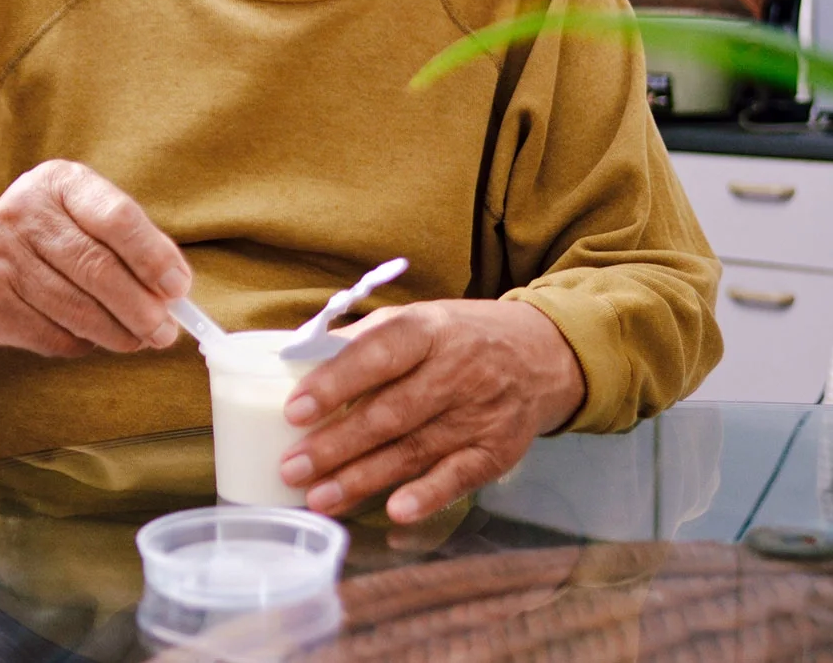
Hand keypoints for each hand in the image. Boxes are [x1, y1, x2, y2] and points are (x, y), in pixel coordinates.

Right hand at [0, 159, 190, 356]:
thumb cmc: (46, 232)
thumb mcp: (81, 212)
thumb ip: (128, 241)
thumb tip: (173, 290)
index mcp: (57, 183)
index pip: (115, 217)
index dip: (153, 256)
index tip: (178, 288)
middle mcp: (22, 214)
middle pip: (97, 269)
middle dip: (141, 308)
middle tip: (166, 330)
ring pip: (76, 310)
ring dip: (118, 333)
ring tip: (141, 339)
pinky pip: (51, 335)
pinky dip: (83, 343)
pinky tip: (95, 338)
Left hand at [277, 299, 583, 523]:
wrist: (541, 355)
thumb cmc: (458, 338)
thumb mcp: (417, 321)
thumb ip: (363, 342)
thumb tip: (295, 361)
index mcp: (429, 329)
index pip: (379, 354)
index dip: (336, 383)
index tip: (295, 410)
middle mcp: (458, 370)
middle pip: (391, 413)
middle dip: (336, 444)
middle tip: (292, 468)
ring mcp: (481, 413)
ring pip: (413, 450)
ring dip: (362, 478)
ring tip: (318, 497)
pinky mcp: (497, 451)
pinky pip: (458, 477)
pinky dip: (427, 496)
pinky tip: (394, 511)